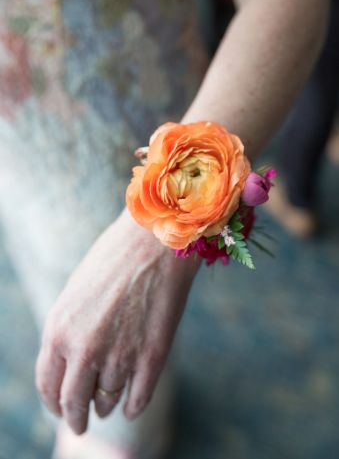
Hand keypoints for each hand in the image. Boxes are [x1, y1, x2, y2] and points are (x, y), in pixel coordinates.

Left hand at [35, 208, 199, 434]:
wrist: (155, 239)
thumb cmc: (114, 258)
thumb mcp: (75, 293)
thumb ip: (67, 331)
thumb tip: (70, 365)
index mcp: (59, 329)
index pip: (48, 384)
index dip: (53, 402)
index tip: (61, 409)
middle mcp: (84, 348)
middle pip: (74, 402)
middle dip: (76, 418)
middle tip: (80, 424)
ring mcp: (120, 355)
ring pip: (107, 401)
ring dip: (105, 406)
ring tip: (106, 405)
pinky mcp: (152, 357)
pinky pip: (137, 400)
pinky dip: (132, 407)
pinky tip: (130, 407)